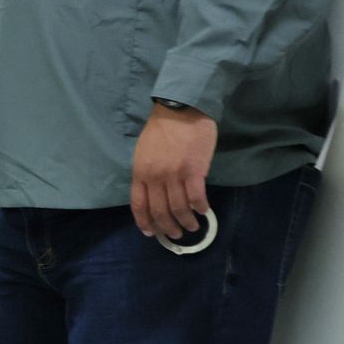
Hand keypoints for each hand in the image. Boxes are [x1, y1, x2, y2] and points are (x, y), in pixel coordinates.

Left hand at [130, 104, 217, 239]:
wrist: (181, 109)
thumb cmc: (162, 128)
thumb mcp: (144, 152)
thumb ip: (147, 173)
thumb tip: (154, 193)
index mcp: (140, 172)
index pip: (139, 205)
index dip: (145, 222)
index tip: (151, 233)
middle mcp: (155, 177)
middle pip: (159, 211)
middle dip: (168, 227)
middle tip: (176, 234)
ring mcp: (174, 175)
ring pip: (178, 208)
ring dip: (186, 222)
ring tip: (192, 227)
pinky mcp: (194, 171)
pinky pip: (196, 197)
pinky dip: (200, 208)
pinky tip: (204, 212)